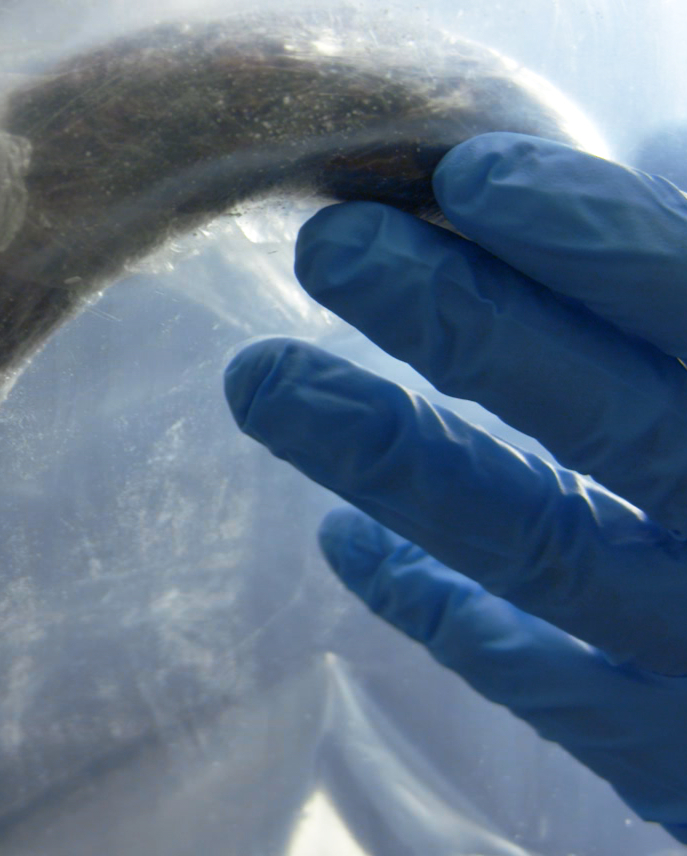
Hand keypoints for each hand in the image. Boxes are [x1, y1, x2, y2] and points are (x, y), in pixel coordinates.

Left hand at [224, 132, 686, 841]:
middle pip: (595, 415)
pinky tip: (343, 539)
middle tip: (328, 246)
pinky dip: (435, 605)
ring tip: (260, 381)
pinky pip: (537, 676)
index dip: (585, 234)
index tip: (466, 171)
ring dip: (385, 455)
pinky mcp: (676, 751)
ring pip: (532, 546)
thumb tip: (660, 153)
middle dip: (454, 321)